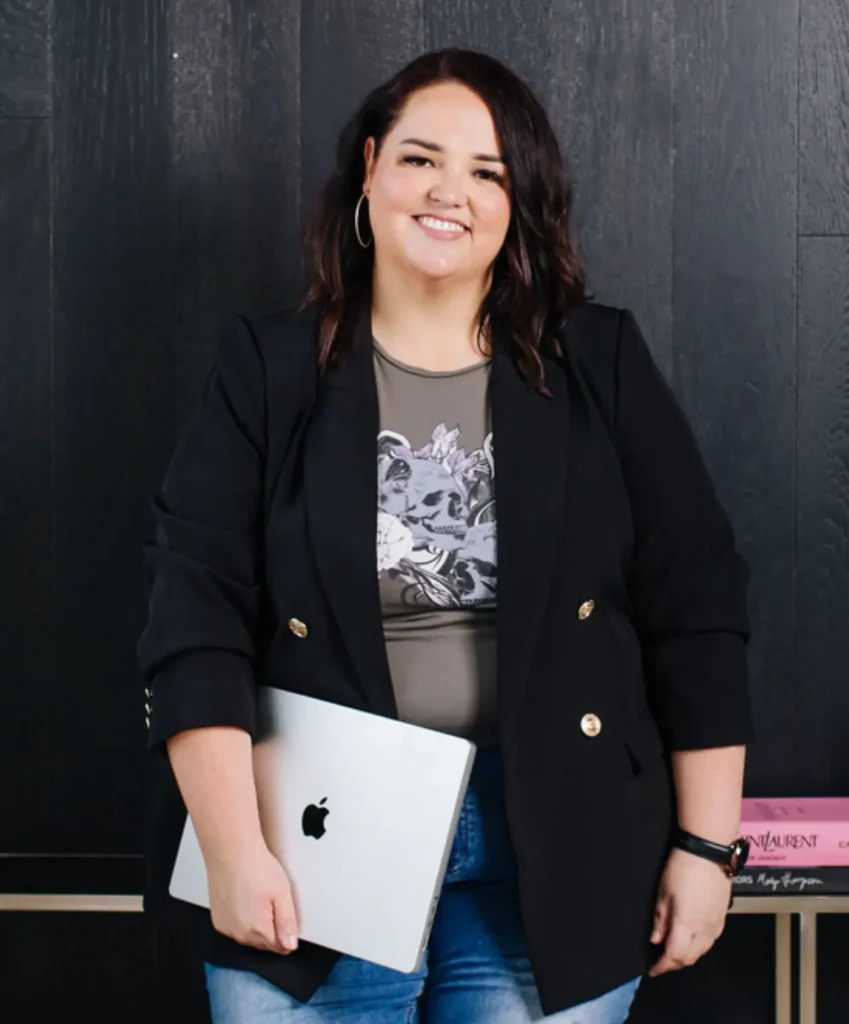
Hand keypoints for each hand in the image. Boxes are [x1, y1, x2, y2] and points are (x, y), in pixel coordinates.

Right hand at [206, 841, 299, 955]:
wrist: (231, 852)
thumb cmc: (257, 867)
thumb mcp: (282, 893)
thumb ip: (287, 923)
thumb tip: (291, 946)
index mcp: (258, 929)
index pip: (278, 947)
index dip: (286, 934)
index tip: (285, 916)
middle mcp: (239, 934)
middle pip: (263, 944)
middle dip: (271, 929)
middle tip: (272, 902)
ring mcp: (226, 928)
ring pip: (248, 938)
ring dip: (255, 926)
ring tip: (257, 898)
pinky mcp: (218, 921)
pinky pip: (235, 929)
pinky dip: (241, 921)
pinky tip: (244, 901)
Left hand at [647, 846, 730, 976]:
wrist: (708, 851)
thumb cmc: (682, 867)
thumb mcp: (663, 892)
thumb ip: (660, 920)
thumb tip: (656, 939)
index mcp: (687, 924)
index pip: (675, 956)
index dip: (662, 966)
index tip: (653, 970)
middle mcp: (704, 929)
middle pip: (690, 958)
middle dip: (674, 964)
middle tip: (661, 962)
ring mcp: (716, 924)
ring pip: (702, 951)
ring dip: (688, 956)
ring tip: (674, 951)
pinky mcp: (723, 916)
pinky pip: (711, 940)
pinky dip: (699, 946)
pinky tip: (691, 940)